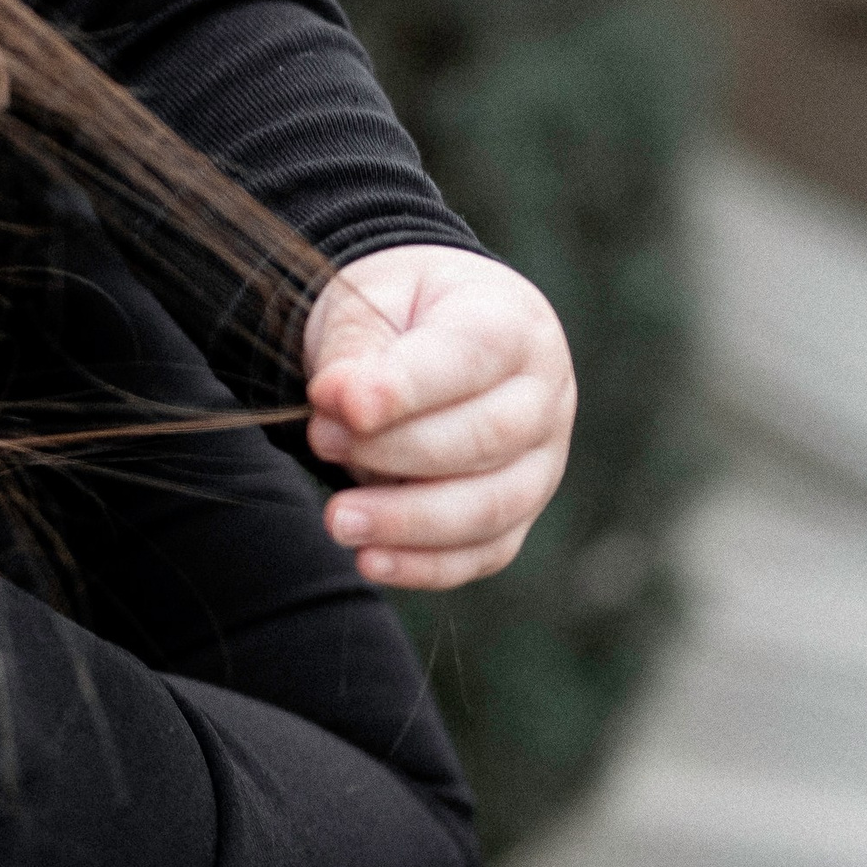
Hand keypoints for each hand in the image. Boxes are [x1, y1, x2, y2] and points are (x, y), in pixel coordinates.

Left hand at [300, 244, 575, 590]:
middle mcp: (544, 396)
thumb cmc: (399, 310)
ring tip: (337, 518)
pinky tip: (370, 560)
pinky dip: (426, 565)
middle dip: (395, 451)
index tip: (347, 406)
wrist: (427, 328)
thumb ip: (357, 351)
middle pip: (484, 438)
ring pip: (489, 507)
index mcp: (512, 323)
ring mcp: (542, 461)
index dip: (408, 388)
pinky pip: (483, 552)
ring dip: (407, 521)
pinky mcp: (519, 513)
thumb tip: (341, 406)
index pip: (470, 358)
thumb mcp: (370, 300)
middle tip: (322, 441)